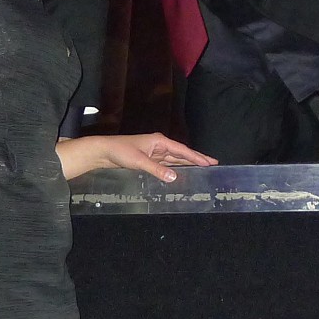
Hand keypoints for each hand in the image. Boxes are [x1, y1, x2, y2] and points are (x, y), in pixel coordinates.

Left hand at [102, 133, 216, 182]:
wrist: (105, 151)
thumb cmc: (121, 152)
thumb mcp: (139, 161)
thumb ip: (157, 170)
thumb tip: (174, 177)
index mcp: (160, 142)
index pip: (182, 150)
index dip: (196, 157)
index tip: (210, 162)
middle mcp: (160, 146)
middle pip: (182, 154)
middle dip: (197, 159)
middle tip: (213, 165)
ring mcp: (155, 153)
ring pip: (175, 159)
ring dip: (188, 164)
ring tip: (202, 169)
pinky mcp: (150, 159)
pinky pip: (167, 164)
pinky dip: (176, 168)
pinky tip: (182, 174)